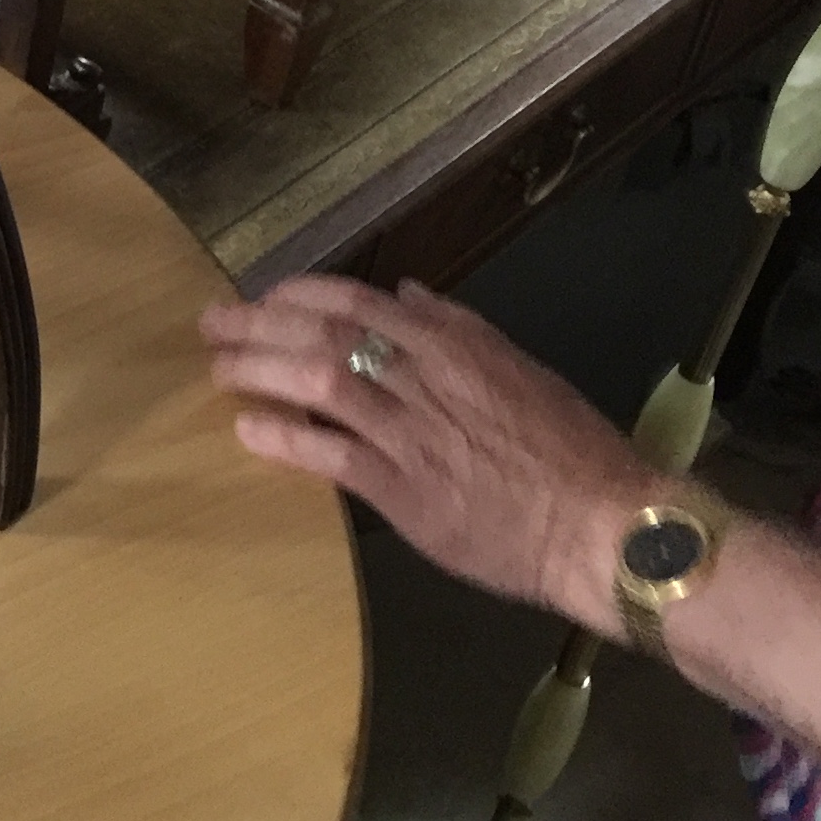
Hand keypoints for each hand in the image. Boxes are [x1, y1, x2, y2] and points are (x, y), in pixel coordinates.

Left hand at [201, 275, 654, 634]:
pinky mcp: (406, 491)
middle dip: (260, 323)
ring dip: (260, 370)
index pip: (359, 303)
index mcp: (455, 346)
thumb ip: (459, 330)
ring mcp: (413, 434)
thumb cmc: (571, 452)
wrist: (608, 526)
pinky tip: (248, 430)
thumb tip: (406, 294)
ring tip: (219, 369)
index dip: (302, 295)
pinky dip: (286, 438)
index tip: (265, 295)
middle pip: (325, 334)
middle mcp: (427, 378)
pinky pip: (331, 456)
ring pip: (320, 383)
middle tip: (212, 322)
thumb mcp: (519, 370)